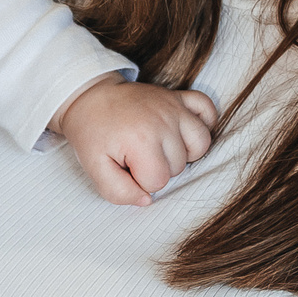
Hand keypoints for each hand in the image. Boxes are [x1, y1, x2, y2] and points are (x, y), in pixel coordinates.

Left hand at [54, 74, 219, 204]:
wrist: (90, 98)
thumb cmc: (93, 134)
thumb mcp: (94, 168)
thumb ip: (118, 192)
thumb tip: (147, 199)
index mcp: (141, 139)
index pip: (158, 182)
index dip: (139, 181)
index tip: (124, 166)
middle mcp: (163, 121)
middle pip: (178, 167)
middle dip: (157, 167)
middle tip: (135, 154)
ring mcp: (174, 107)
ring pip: (200, 144)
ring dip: (181, 151)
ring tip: (159, 146)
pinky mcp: (179, 97)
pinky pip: (207, 109)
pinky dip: (204, 122)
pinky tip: (184, 131)